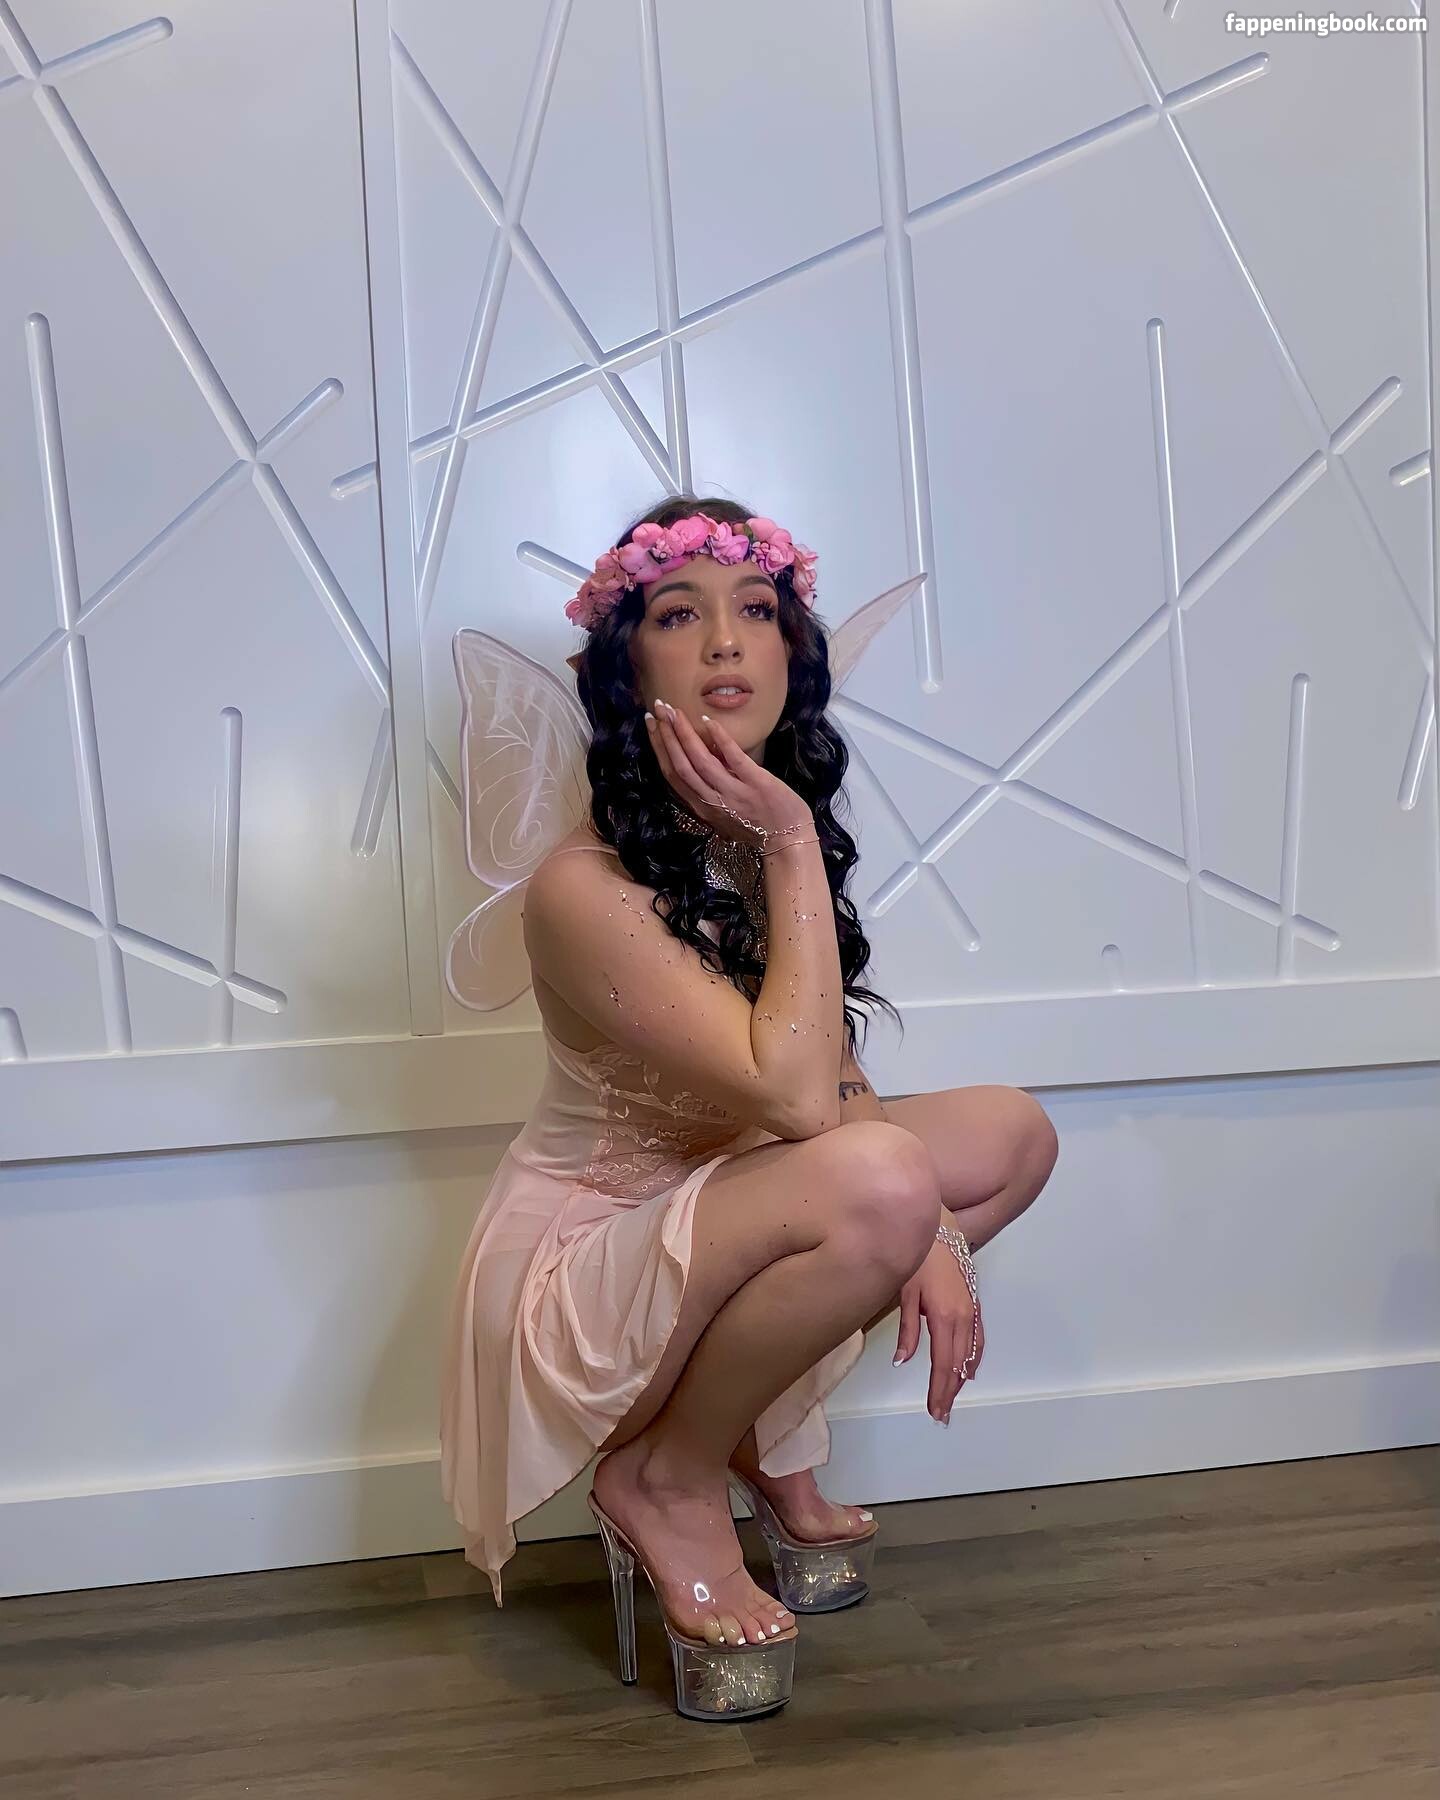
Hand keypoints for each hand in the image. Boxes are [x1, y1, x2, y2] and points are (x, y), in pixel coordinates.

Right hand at [645, 699, 811, 845]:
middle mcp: (712, 801)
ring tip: (675, 711)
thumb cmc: (758, 826)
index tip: (651, 724)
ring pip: (700, 761)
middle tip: (657, 709)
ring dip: (684, 734)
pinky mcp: (756, 783)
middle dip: (665, 735)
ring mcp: (733, 792)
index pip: (672, 775)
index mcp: (702, 806)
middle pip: (680, 765)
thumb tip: (701, 753)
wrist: (788, 841)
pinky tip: (708, 721)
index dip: (659, 748)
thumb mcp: (724, 811)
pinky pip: (733, 758)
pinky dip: (719, 739)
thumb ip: (711, 788)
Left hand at [893, 1236, 984, 1423]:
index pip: (943, 1363)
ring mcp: (972, 1310)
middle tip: (941, 1413)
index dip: (939, 1389)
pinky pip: (978, 1338)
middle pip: (959, 1364)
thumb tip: (902, 1361)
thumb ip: (907, 1330)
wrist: (939, 1229)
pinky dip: (974, 1358)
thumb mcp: (906, 1293)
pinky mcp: (974, 1303)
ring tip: (951, 1397)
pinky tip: (967, 1369)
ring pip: (971, 1353)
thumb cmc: (918, 1258)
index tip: (934, 1410)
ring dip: (962, 1377)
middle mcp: (963, 1316)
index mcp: (945, 1316)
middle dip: (950, 1390)